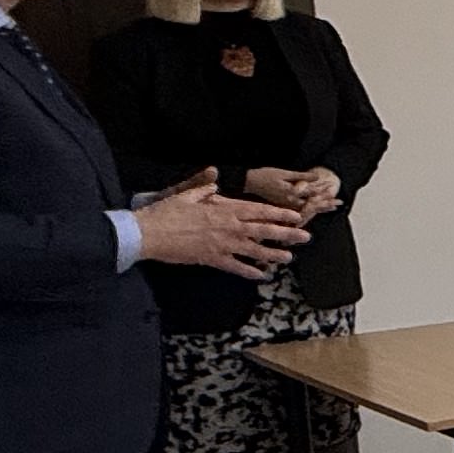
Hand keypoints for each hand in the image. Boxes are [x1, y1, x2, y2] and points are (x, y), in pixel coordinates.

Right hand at [136, 181, 309, 279]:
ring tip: (289, 258)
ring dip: (273, 254)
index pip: (259, 211)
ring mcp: (222, 245)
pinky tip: (261, 275)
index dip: (279, 214)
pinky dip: (249, 271)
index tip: (295, 216)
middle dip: (286, 234)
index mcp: (224, 209)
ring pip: (254, 250)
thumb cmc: (166, 212)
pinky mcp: (212, 259)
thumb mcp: (187, 194)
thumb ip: (204, 186)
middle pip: (264, 231)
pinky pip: (235, 267)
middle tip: (305, 238)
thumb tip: (213, 177)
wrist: (148, 233)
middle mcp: (228, 227)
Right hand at [253, 164, 341, 212]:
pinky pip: (300, 210)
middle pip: (312, 205)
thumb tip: (317, 178)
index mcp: (291, 194)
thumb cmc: (265, 175)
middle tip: (339, 202)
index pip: (312, 195)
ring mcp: (286, 207)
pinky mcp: (283, 207)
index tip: (334, 193)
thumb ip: (301, 177)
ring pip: (307, 209)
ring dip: (320, 207)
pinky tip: (317, 208)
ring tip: (334, 206)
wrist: (248, 182)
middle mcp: (290, 203)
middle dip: (326, 203)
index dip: (324, 193)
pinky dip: (311, 209)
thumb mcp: (284, 173)